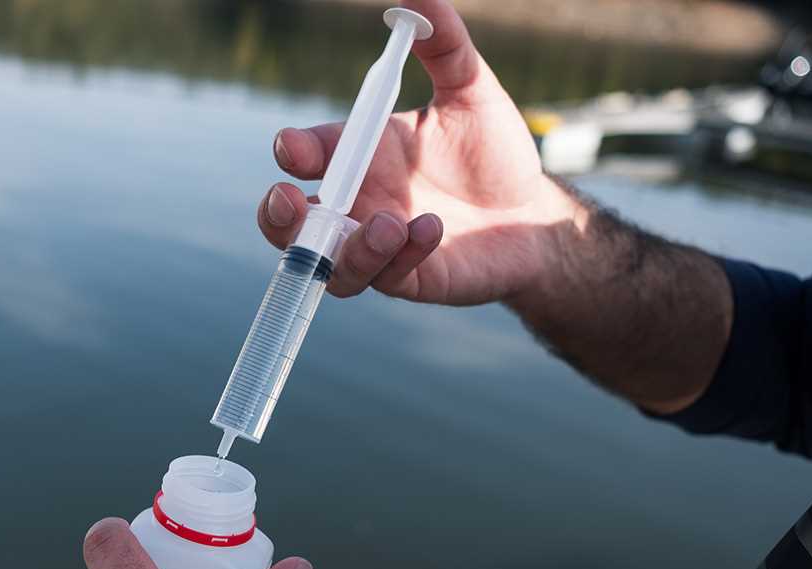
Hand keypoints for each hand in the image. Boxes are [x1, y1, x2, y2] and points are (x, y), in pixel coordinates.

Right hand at [257, 0, 578, 303]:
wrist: (533, 212)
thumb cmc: (493, 153)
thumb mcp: (471, 90)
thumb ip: (443, 46)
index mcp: (358, 157)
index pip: (307, 155)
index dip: (293, 151)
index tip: (295, 148)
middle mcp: (356, 205)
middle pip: (290, 223)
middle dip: (278, 216)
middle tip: (290, 201)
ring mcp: (376, 248)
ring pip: (329, 264)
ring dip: (347, 248)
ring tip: (386, 223)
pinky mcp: (406, 279)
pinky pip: (384, 278)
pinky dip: (399, 257)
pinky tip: (431, 229)